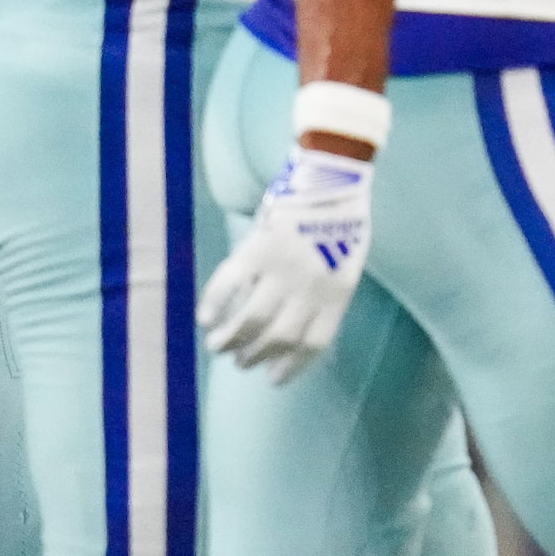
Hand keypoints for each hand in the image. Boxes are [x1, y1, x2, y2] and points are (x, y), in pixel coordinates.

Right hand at [198, 146, 372, 382]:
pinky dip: (214, 304)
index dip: (291, 367)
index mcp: (336, 293)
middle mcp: (309, 288)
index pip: (312, 344)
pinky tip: (206, 318)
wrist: (333, 175)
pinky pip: (230, 285)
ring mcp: (282, 270)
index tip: (273, 379)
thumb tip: (303, 319)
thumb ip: (328, 291)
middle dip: (256, 356)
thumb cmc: (344, 216)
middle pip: (278, 338)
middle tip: (241, 362)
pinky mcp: (257, 249)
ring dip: (231, 340)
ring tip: (218, 347)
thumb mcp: (348, 261)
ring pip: (250, 321)